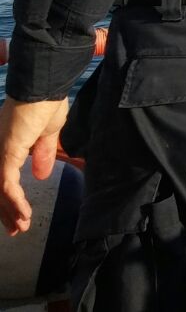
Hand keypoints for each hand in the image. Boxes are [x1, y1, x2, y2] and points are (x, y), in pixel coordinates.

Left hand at [0, 97, 68, 235]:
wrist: (45, 88)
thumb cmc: (47, 104)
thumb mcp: (47, 134)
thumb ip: (41, 155)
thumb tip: (41, 175)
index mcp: (5, 147)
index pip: (1, 180)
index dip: (8, 200)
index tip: (19, 216)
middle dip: (6, 212)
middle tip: (16, 230)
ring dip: (10, 212)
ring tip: (21, 227)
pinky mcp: (5, 155)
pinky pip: (6, 186)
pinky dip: (16, 202)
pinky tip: (24, 214)